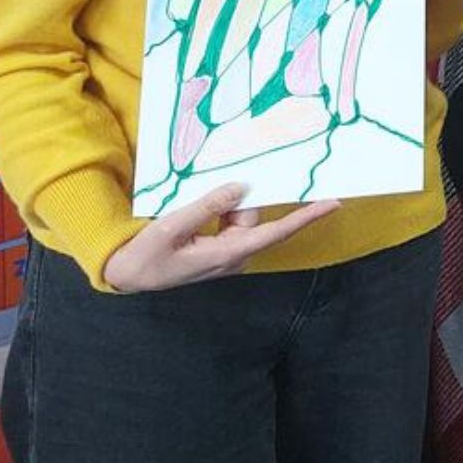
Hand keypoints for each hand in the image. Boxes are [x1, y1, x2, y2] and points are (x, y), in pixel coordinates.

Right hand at [101, 183, 338, 293]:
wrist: (129, 275)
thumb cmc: (147, 256)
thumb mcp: (172, 226)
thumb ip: (207, 206)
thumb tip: (240, 187)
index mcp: (229, 253)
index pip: (276, 231)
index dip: (306, 216)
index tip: (333, 202)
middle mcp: (236, 254)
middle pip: (254, 216)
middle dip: (238, 200)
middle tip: (206, 195)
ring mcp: (230, 252)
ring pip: (242, 216)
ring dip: (223, 206)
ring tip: (188, 214)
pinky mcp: (221, 248)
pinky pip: (231, 221)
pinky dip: (219, 211)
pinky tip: (194, 214)